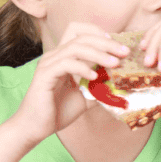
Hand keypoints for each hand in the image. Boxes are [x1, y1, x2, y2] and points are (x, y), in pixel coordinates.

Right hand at [12, 22, 130, 142]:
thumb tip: (121, 84)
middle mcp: (55, 56)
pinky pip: (66, 64)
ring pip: (75, 48)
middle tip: (124, 52)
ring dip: (98, 54)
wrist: (35, 128)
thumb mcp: (86, 97)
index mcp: (64, 57)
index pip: (79, 33)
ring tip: (115, 63)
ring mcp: (48, 64)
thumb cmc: (58, 112)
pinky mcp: (44, 75)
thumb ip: (100, 87)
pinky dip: (82, 67)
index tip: (118, 45)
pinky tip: (94, 76)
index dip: (99, 34)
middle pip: (82, 37)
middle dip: (106, 43)